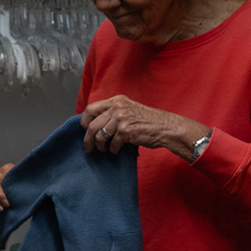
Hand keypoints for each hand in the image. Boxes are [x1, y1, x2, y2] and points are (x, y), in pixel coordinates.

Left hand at [81, 95, 207, 159]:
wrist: (166, 127)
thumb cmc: (148, 121)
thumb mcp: (128, 110)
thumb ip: (112, 113)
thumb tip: (93, 125)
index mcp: (116, 101)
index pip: (90, 109)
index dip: (84, 121)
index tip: (85, 130)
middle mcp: (117, 107)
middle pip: (91, 125)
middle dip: (88, 139)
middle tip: (88, 147)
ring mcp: (121, 119)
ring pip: (99, 136)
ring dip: (100, 146)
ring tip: (104, 150)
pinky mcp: (126, 131)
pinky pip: (112, 144)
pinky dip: (113, 150)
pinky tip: (117, 150)